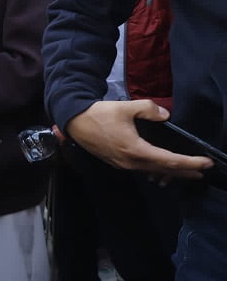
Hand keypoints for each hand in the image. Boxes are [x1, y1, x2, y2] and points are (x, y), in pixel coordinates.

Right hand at [67, 99, 213, 177]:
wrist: (75, 122)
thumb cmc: (99, 114)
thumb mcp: (125, 107)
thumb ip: (148, 109)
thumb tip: (165, 115)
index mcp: (136, 150)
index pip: (169, 160)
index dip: (190, 162)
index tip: (206, 162)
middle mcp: (131, 163)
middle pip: (164, 171)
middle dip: (185, 172)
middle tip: (202, 171)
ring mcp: (123, 165)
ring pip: (152, 172)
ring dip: (171, 173)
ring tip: (186, 172)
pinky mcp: (117, 163)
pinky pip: (142, 170)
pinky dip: (156, 171)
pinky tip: (160, 168)